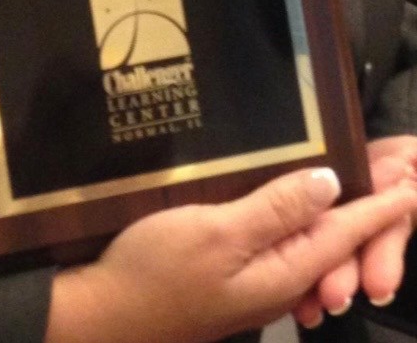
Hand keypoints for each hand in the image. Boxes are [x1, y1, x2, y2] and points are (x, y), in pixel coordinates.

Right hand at [46, 167, 416, 342]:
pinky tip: (291, 202)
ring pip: (309, 242)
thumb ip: (274, 209)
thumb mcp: (217, 232)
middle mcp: (278, 280)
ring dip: (336, 212)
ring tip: (358, 180)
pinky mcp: (231, 276)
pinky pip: (281, 244)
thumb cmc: (157, 271)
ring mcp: (254, 282)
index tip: (414, 181)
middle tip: (397, 174)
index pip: (346, 232)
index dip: (381, 205)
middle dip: (368, 208)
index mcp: (283, 271)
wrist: (105, 316)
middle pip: (335, 240)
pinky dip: (299, 219)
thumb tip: (329, 182)